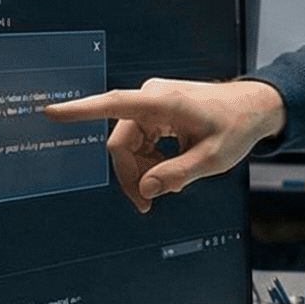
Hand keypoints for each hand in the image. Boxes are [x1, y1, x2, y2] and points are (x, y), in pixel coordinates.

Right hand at [42, 78, 286, 211]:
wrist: (253, 108)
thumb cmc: (236, 127)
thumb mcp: (213, 159)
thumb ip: (177, 175)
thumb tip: (145, 190)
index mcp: (163, 102)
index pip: (114, 105)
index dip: (80, 111)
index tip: (51, 111)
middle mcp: (151, 98)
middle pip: (121, 143)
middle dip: (131, 175)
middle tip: (148, 205)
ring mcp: (152, 103)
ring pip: (128, 145)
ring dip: (143, 169)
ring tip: (170, 183)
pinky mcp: (154, 111)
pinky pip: (138, 141)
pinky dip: (149, 160)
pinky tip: (169, 168)